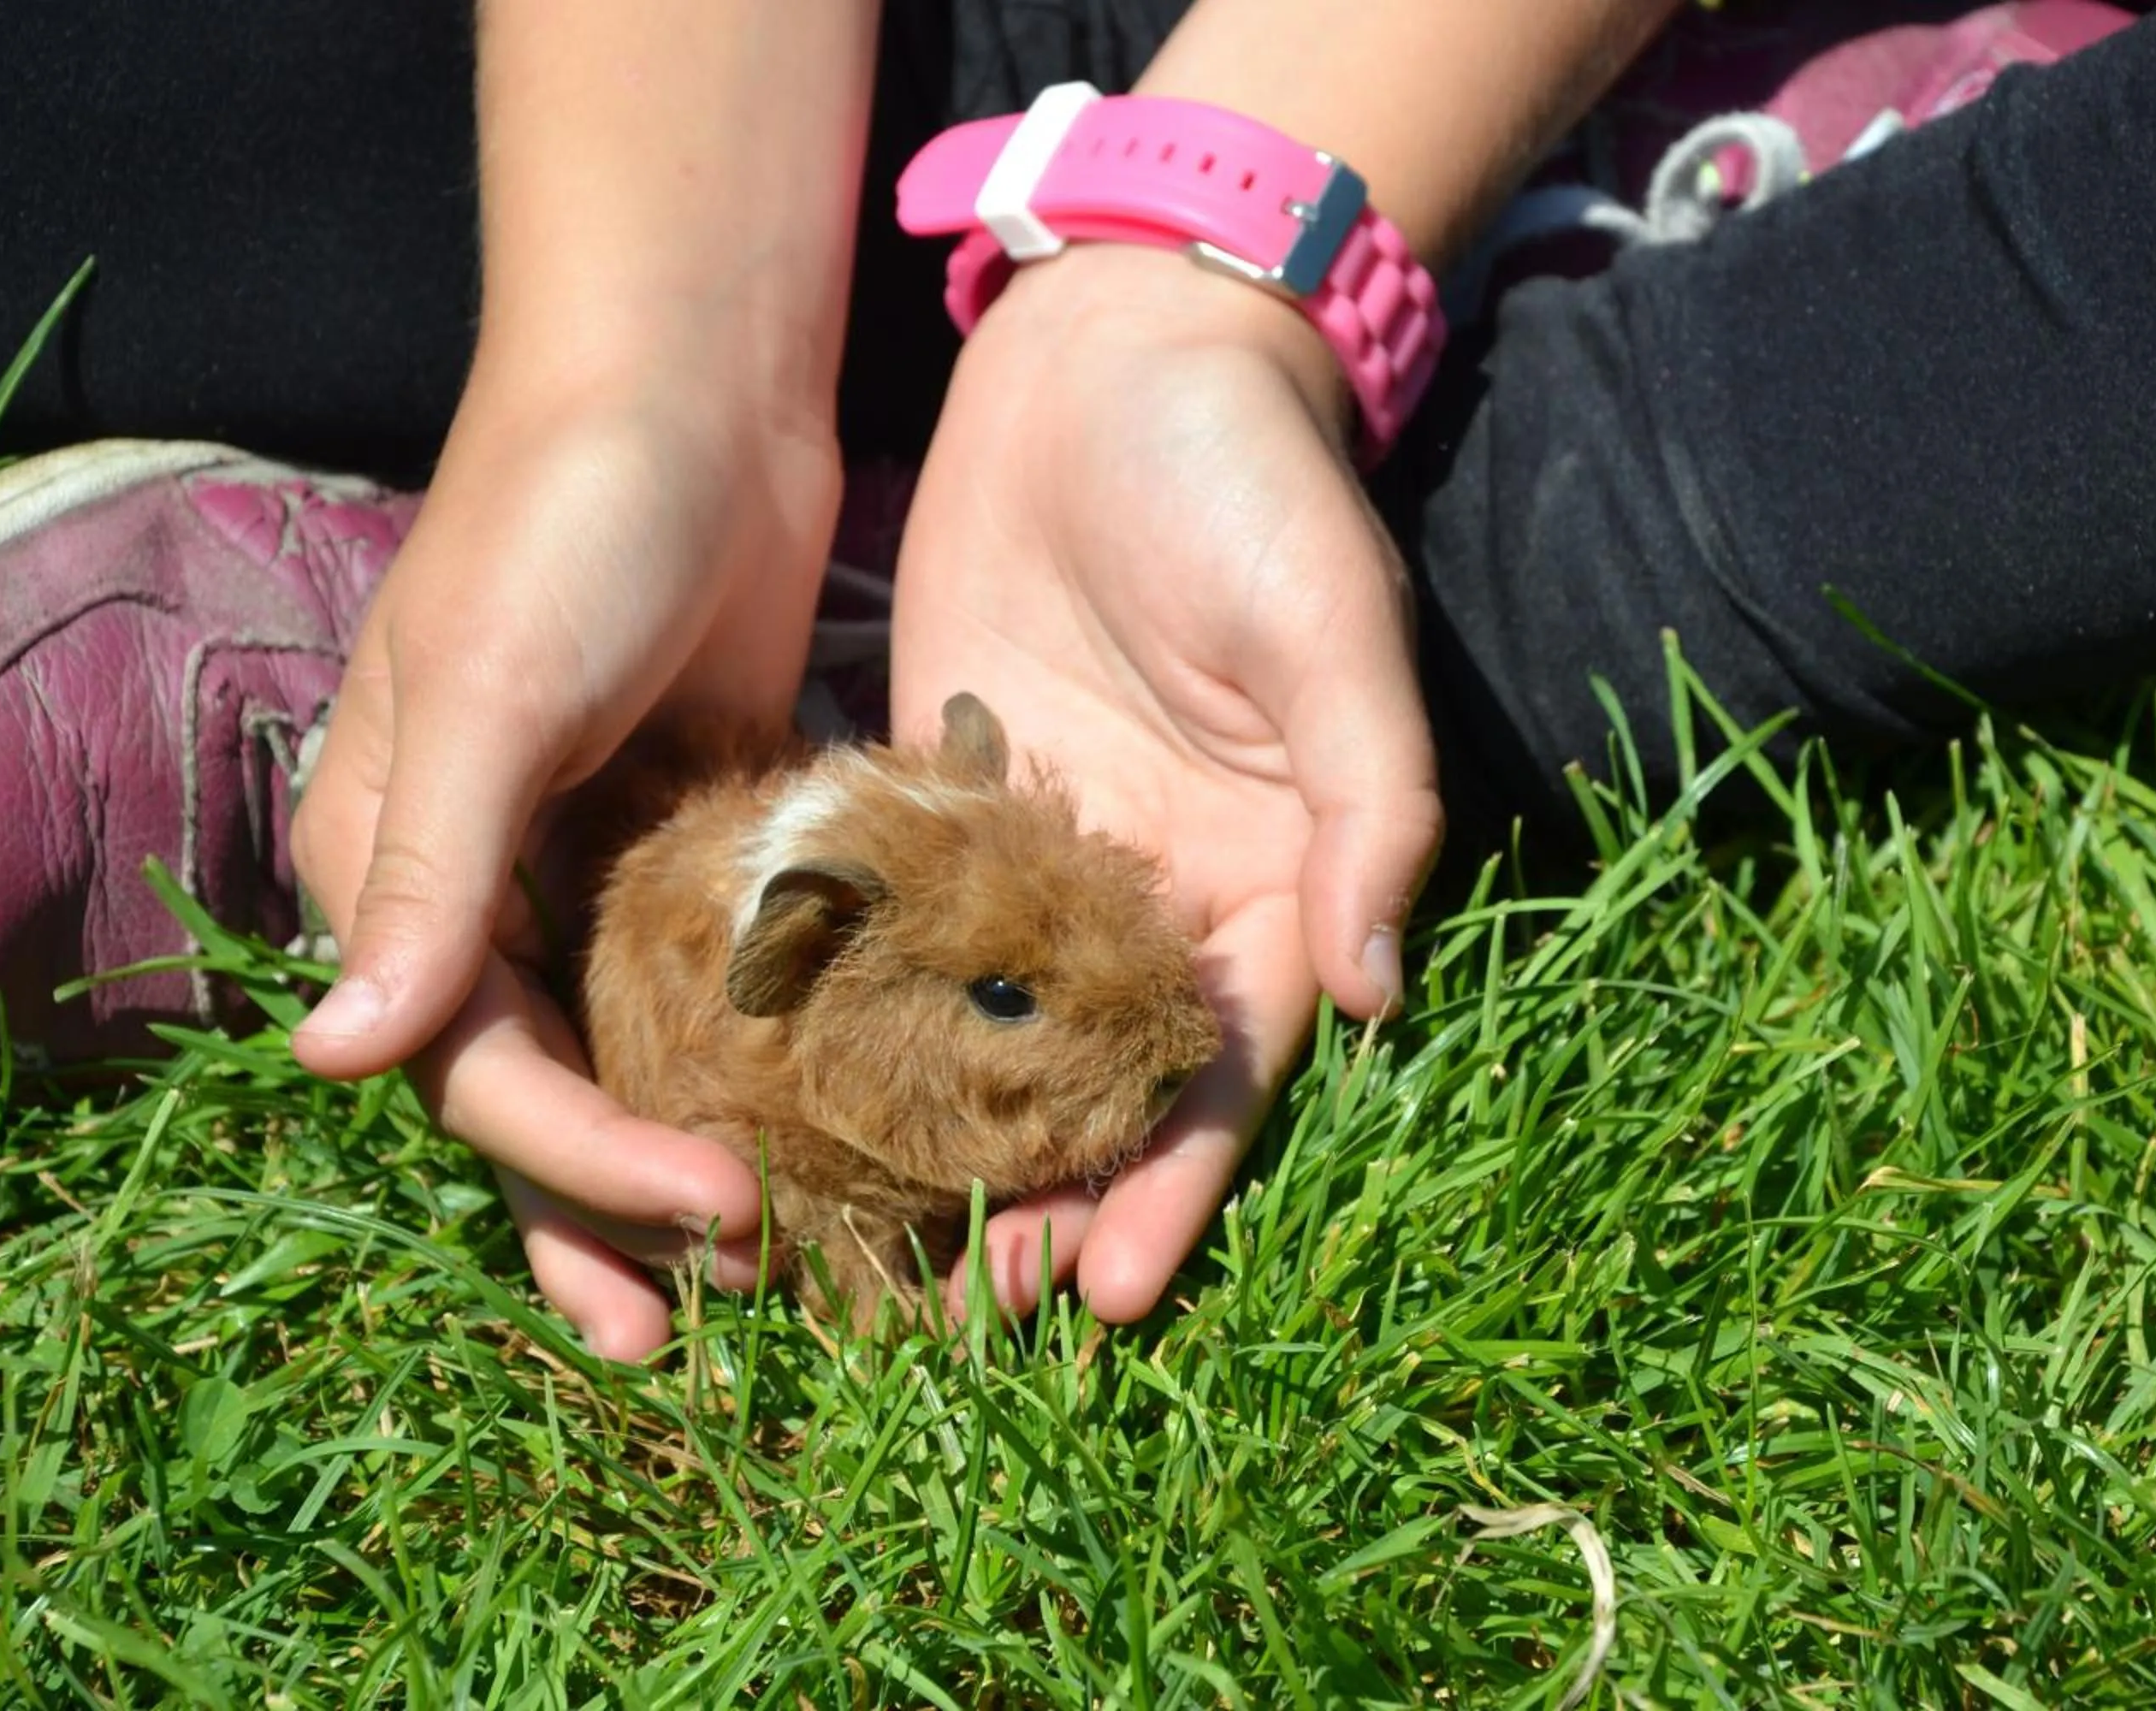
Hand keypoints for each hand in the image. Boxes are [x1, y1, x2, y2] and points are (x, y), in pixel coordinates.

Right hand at [289, 368, 842, 1358]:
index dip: (581, 1165)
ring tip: (769, 1276)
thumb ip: (429, 872)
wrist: (689, 381)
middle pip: (543, 1091)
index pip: (475, 1064)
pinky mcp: (694, 842)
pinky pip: (716, 986)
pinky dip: (758, 1065)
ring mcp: (589, 868)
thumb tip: (342, 1061)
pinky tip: (832, 1137)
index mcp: (390, 861)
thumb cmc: (569, 513)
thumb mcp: (493, 684)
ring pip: (631, 1059)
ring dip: (685, 1161)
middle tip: (712, 1329)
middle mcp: (477, 884)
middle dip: (616, 1211)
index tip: (718, 1219)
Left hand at [889, 244, 1444, 1321]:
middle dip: (1037, 1194)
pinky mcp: (937, 783)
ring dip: (930, 1132)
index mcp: (1265, 874)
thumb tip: (1378, 996)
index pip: (1221, 1064)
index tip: (1103, 1293)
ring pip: (983, 1022)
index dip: (1172, 1182)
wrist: (1127, 339)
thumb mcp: (1332, 640)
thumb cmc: (1255, 483)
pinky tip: (777, 1085)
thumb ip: (1366, 810)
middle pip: (1093, 1076)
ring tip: (859, 1245)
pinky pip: (893, 915)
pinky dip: (848, 1004)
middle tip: (957, 1314)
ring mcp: (1038, 844)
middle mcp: (1147, 887)